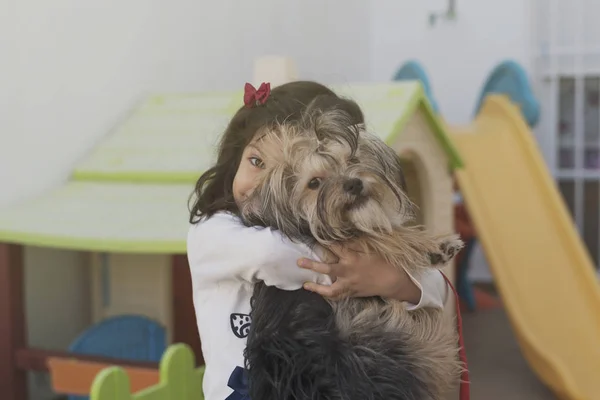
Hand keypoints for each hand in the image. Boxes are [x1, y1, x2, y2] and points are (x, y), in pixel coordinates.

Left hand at [297, 243, 421, 302]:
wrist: (392, 281)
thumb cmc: (382, 262)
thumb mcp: (369, 249)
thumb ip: (354, 244)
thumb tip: (341, 237)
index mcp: (353, 258)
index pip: (335, 248)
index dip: (323, 242)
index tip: (313, 237)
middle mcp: (348, 272)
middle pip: (326, 268)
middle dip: (312, 265)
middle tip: (298, 262)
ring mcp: (349, 284)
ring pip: (330, 288)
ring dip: (316, 288)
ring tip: (305, 285)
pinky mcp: (351, 293)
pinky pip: (337, 296)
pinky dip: (327, 295)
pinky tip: (319, 292)